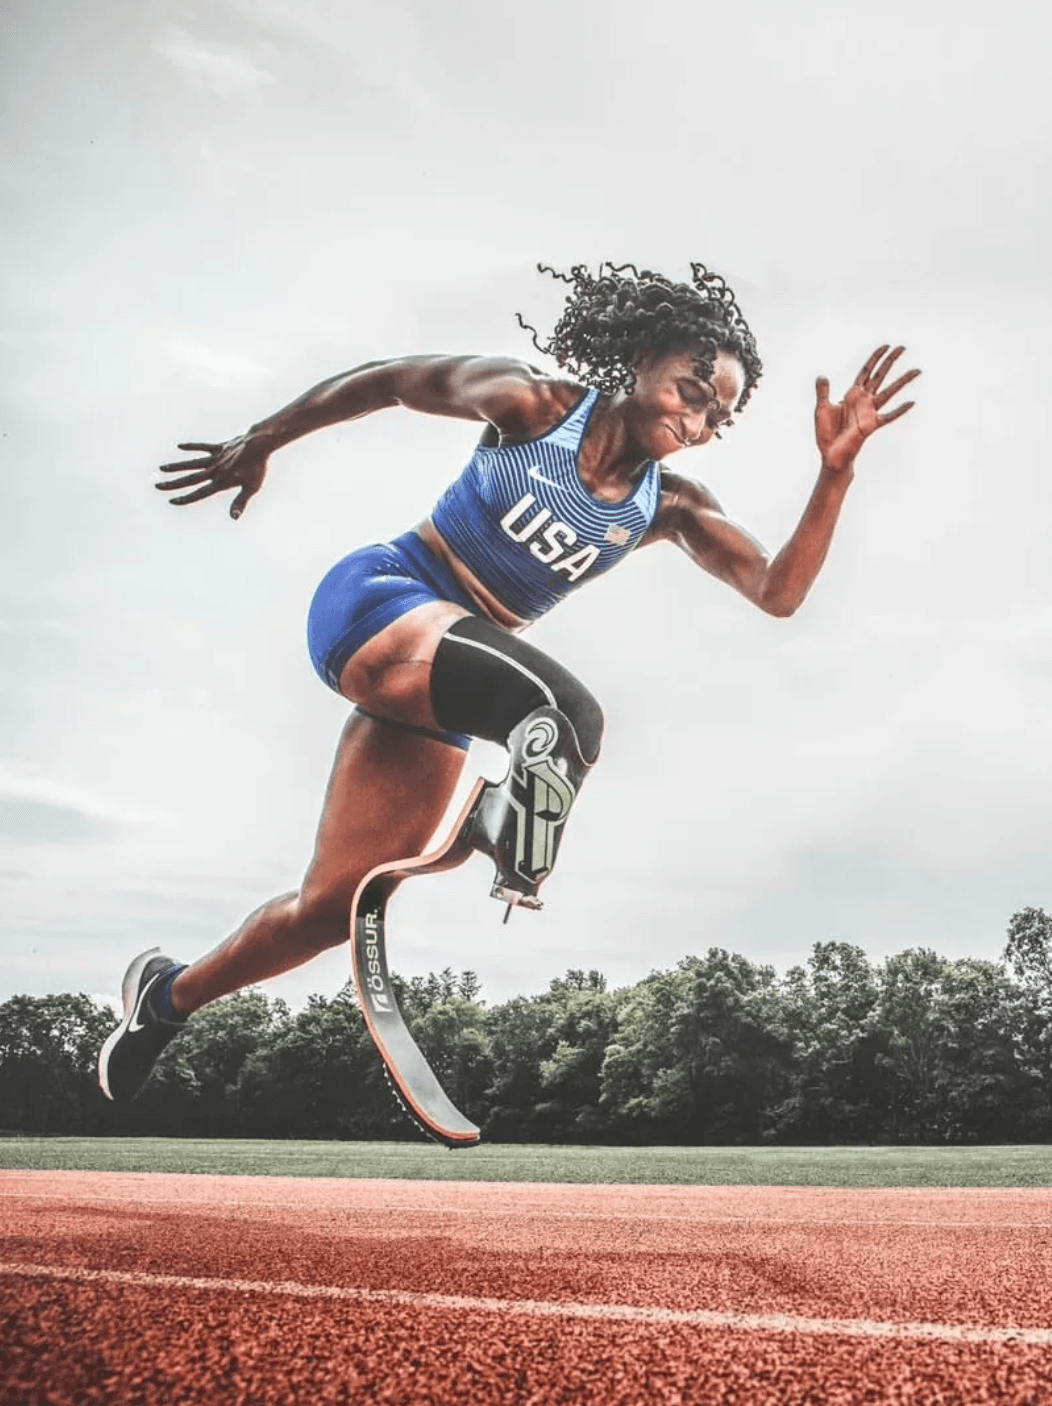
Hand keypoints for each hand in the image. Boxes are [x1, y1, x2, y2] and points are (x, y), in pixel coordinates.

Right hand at [155, 434, 270, 519]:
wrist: (259, 445)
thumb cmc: (258, 468)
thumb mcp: (251, 488)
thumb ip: (240, 502)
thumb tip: (234, 518)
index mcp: (221, 482)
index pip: (199, 493)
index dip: (185, 498)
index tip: (172, 501)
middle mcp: (214, 470)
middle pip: (189, 479)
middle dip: (173, 484)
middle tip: (157, 486)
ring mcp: (215, 458)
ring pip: (191, 463)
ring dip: (176, 467)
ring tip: (161, 468)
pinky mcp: (218, 447)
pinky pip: (202, 447)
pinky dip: (191, 447)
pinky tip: (179, 446)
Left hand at [815, 345, 919, 473]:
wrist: (830, 455)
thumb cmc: (827, 434)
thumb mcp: (821, 409)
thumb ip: (823, 392)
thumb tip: (822, 376)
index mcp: (852, 394)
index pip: (866, 371)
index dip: (875, 358)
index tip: (886, 346)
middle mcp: (864, 400)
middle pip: (880, 376)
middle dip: (890, 361)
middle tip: (903, 347)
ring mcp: (869, 412)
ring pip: (889, 392)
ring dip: (902, 381)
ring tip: (917, 370)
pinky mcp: (871, 425)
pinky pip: (888, 416)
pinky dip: (899, 410)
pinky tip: (911, 402)